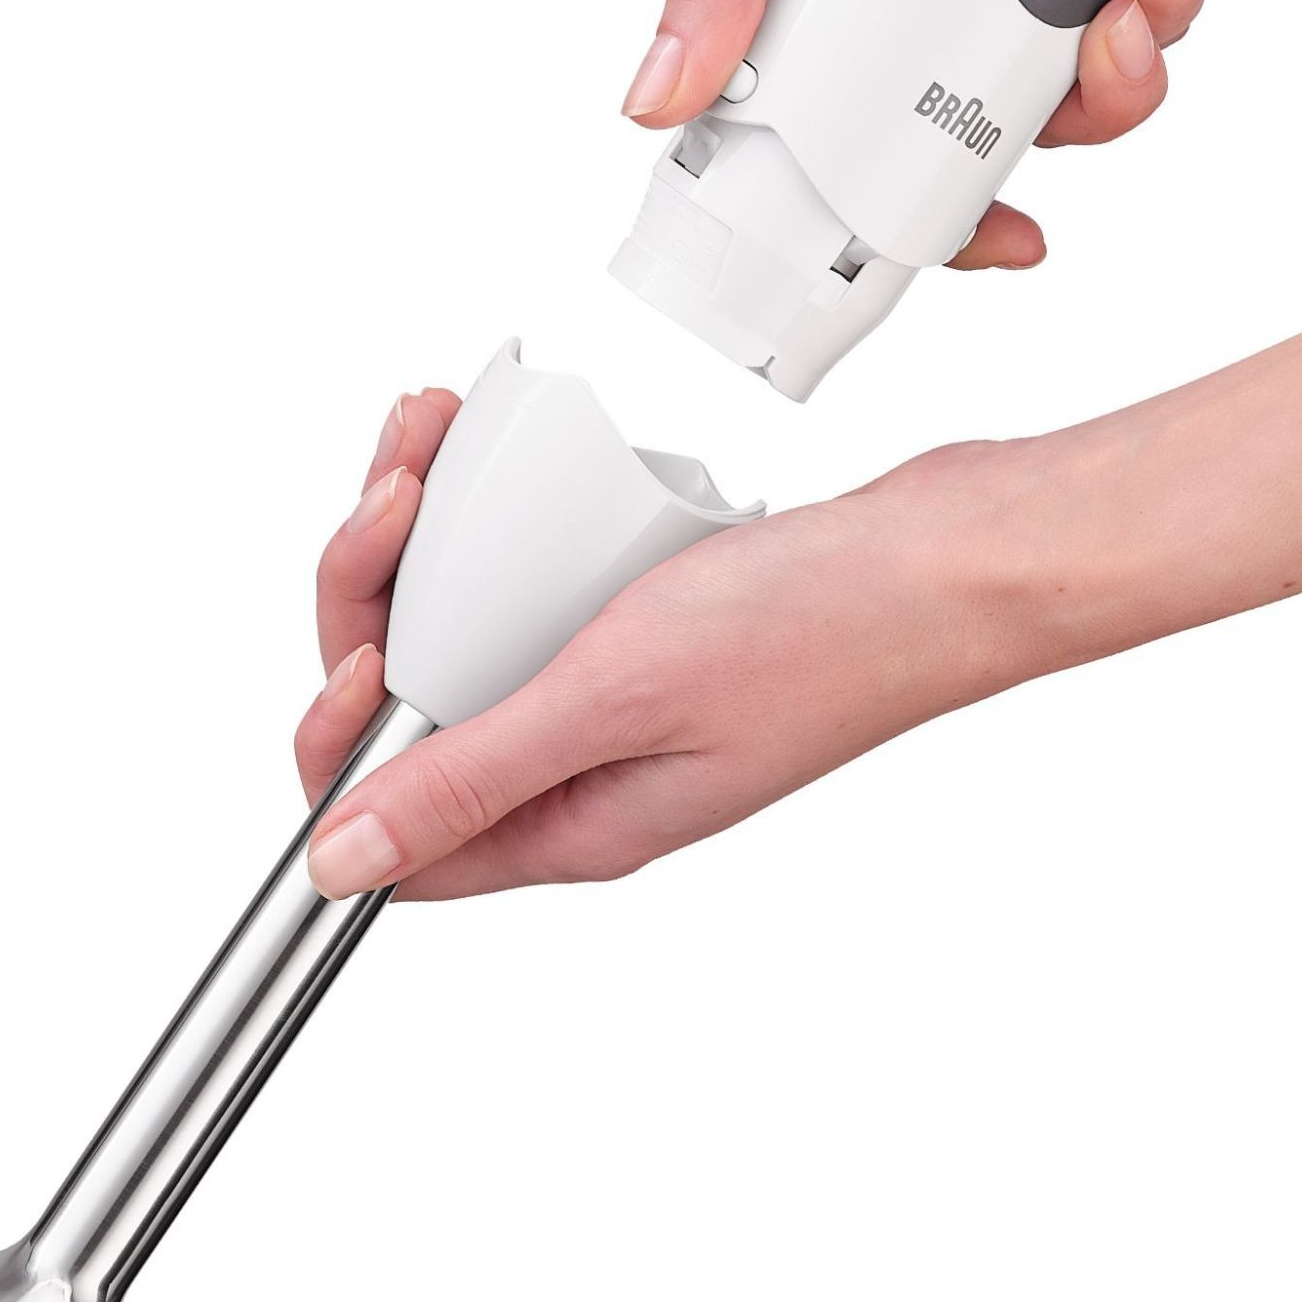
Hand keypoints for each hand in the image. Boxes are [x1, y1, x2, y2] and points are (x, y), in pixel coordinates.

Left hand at [297, 249, 1301, 900]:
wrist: (959, 555)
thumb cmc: (828, 631)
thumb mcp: (616, 697)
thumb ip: (468, 774)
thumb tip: (341, 861)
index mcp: (575, 822)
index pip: (398, 826)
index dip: (341, 734)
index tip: (367, 635)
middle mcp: (586, 769)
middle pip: (414, 707)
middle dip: (375, 594)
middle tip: (400, 498)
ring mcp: (619, 692)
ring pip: (464, 626)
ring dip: (424, 535)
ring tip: (431, 440)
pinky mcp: (648, 625)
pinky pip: (529, 577)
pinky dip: (497, 509)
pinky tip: (495, 444)